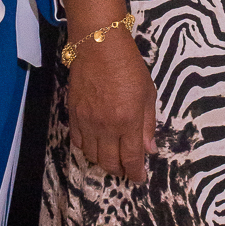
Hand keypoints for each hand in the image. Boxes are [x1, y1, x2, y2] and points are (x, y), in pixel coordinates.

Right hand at [68, 31, 156, 180]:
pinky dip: (87, 148)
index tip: (140, 178)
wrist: (99, 47)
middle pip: (109, 162)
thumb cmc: (128, 67)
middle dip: (119, 170)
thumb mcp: (148, 94)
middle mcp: (106, 126)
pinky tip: (95, 144)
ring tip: (111, 157)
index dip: (136, 173)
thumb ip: (148, 125)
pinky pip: (78, 142)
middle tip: (126, 169)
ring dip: (103, 161)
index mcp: (128, 122)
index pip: (131, 158)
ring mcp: (87, 122)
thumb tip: (150, 149)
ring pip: (92, 155)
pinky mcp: (73, 114)